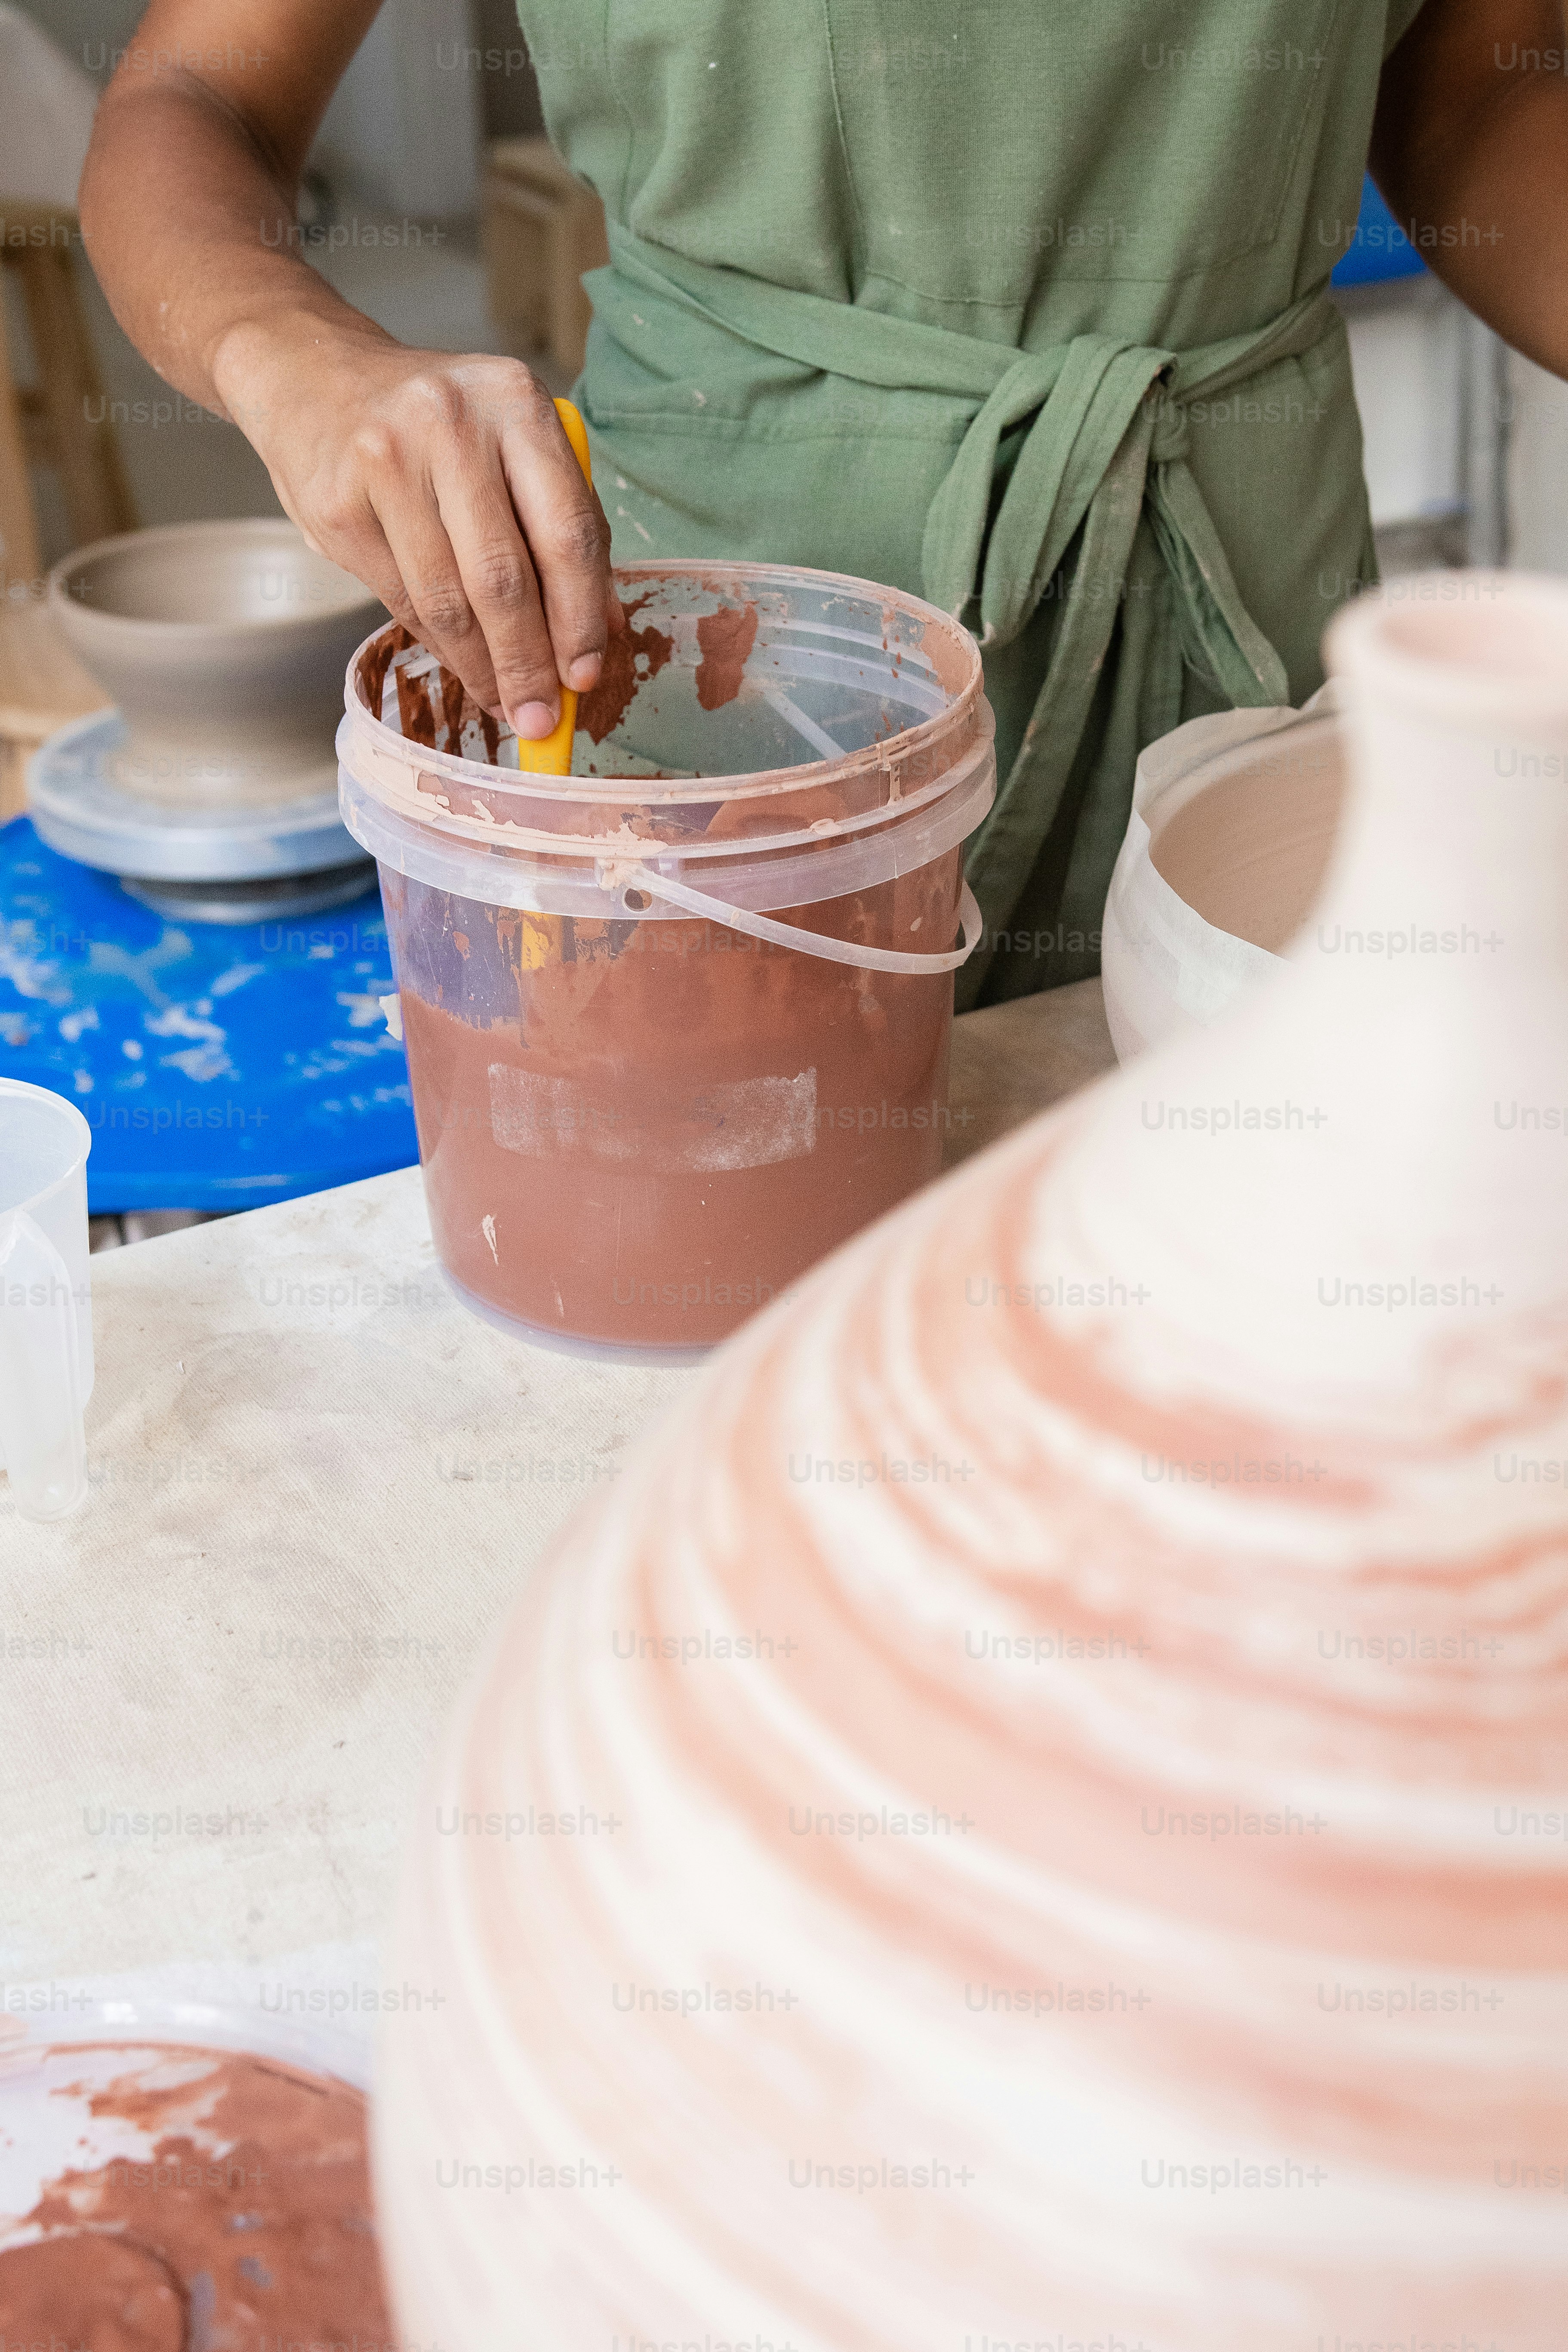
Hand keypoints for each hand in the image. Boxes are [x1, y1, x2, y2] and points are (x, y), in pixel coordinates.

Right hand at [219, 317, 616, 738]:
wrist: (313, 376)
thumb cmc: (434, 424)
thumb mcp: (510, 442)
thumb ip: (564, 521)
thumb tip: (604, 628)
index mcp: (515, 401)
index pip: (567, 531)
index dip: (581, 617)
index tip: (587, 675)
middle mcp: (451, 424)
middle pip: (504, 576)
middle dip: (529, 662)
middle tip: (542, 716)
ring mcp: (386, 462)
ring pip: (448, 600)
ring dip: (483, 668)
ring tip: (505, 704)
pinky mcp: (338, 506)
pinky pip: (402, 600)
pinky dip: (439, 646)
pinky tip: (462, 666)